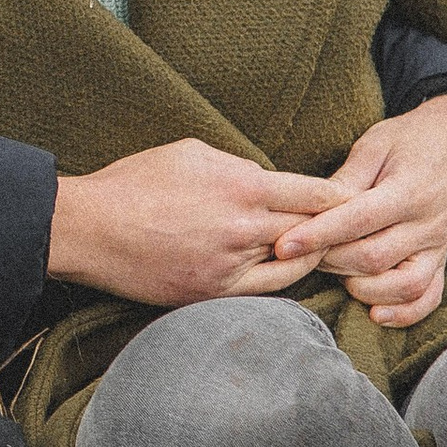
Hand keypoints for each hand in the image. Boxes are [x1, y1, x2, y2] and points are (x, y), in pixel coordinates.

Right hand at [47, 138, 342, 308]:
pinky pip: (265, 290)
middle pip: (313, 232)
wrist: (90, 228)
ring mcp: (229, 267)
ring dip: (311, 257)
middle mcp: (242, 229)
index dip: (342, 199)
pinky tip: (286, 269)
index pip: (316, 195)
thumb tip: (268, 179)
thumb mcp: (192, 152)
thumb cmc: (136, 182)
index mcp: (242, 187)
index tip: (356, 200)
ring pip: (293, 264)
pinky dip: (282, 278)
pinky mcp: (212, 293)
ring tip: (325, 251)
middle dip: (335, 230)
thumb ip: (239, 166)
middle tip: (355, 230)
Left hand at [262, 94, 446, 328]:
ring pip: (402, 285)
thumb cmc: (410, 139)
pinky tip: (376, 313)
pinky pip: (429, 296)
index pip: (357, 220)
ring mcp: (437, 245)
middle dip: (330, 260)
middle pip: (373, 258)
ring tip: (335, 271)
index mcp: (408, 191)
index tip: (283, 246)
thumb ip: (347, 180)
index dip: (318, 235)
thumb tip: (312, 208)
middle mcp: (426, 224)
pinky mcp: (442, 259)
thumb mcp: (375, 144)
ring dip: (362, 288)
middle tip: (302, 252)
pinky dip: (404, 313)